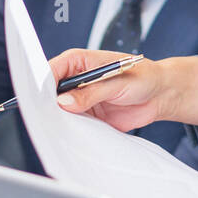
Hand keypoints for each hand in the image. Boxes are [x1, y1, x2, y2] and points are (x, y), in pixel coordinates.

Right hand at [49, 51, 197, 132]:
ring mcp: (81, 99)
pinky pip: (73, 124)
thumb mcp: (117, 83)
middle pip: (51, 92)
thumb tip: (65, 103)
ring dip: (57, 119)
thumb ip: (91, 93)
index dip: (42, 83)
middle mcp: (76, 80)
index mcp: (80, 61)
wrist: (161, 95)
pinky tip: (68, 135)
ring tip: (54, 129)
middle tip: (42, 117)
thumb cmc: (143, 77)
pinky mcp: (88, 116)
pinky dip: (70, 130)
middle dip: (46, 104)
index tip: (36, 98)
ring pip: (60, 110)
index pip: (52, 70)